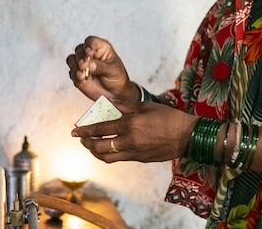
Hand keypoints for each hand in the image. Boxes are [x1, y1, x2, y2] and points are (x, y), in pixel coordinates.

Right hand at [66, 36, 137, 101]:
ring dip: (75, 67)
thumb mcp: (113, 70)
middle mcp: (90, 54)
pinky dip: (75, 76)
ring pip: (72, 60)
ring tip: (82, 74)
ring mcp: (82, 64)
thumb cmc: (117, 77)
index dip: (88, 45)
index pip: (91, 41)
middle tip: (83, 65)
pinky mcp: (78, 74)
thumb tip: (89, 64)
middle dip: (80, 57)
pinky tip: (82, 80)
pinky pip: (72, 73)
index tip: (89, 53)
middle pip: (79, 50)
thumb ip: (100, 66)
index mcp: (101, 48)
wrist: (115, 93)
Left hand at [70, 100, 197, 162]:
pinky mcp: (140, 159)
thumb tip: (108, 102)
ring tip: (92, 145)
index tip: (75, 131)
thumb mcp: (146, 106)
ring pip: (108, 157)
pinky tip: (109, 148)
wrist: (187, 136)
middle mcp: (130, 140)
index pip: (101, 129)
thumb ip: (125, 106)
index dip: (85, 131)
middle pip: (100, 147)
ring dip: (96, 152)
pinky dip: (110, 155)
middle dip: (87, 143)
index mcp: (130, 124)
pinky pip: (120, 159)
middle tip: (82, 139)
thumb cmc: (168, 117)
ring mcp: (135, 152)